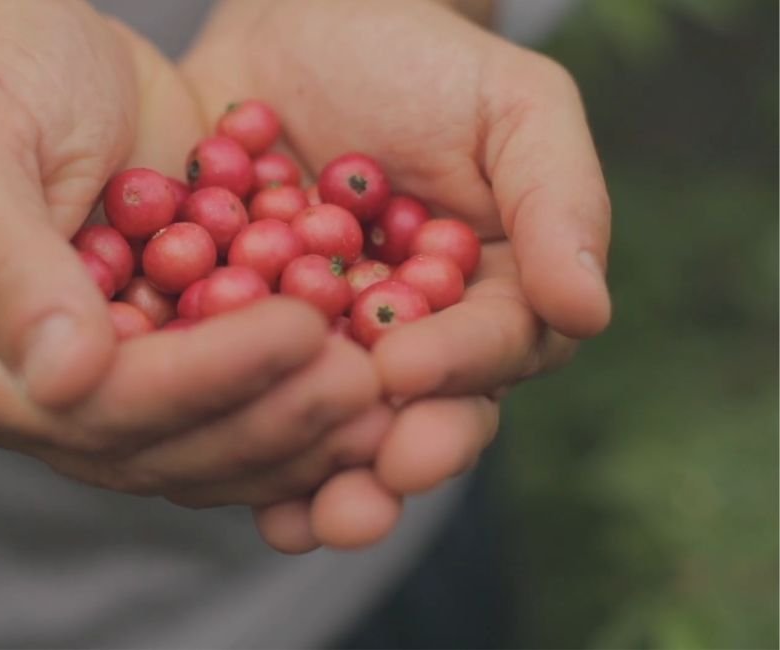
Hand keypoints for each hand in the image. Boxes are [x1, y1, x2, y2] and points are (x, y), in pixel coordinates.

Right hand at [0, 1, 386, 509]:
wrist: (38, 45)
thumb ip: (8, 261)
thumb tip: (65, 379)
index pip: (89, 403)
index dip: (198, 379)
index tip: (299, 332)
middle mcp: (30, 393)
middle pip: (155, 445)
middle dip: (267, 417)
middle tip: (365, 384)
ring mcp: (101, 384)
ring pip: (203, 444)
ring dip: (296, 429)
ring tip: (381, 396)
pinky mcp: (160, 357)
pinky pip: (232, 404)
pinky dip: (297, 400)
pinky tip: (367, 383)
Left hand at [182, 0, 611, 550]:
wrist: (302, 30)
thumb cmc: (420, 60)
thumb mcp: (512, 108)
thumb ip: (558, 200)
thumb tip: (588, 308)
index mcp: (488, 299)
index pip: (489, 351)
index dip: (455, 370)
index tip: (405, 371)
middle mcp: (412, 340)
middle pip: (411, 419)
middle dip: (386, 465)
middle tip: (359, 506)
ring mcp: (328, 347)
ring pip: (327, 429)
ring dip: (308, 481)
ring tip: (293, 521)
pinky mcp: (249, 339)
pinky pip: (243, 393)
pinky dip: (226, 431)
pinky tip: (200, 467)